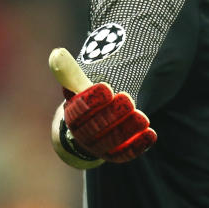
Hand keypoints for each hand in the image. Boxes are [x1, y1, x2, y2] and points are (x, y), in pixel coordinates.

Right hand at [49, 48, 156, 162]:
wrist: (91, 130)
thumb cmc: (88, 102)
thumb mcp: (79, 87)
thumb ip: (70, 71)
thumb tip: (57, 52)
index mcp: (72, 117)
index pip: (78, 111)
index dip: (92, 99)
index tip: (106, 87)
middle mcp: (84, 136)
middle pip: (96, 127)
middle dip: (112, 114)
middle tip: (127, 99)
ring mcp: (101, 147)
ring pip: (113, 140)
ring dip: (128, 129)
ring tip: (143, 117)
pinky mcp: (118, 154)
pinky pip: (127, 152)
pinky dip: (139, 145)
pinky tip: (151, 134)